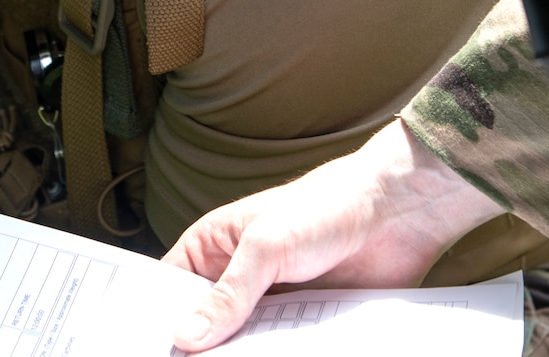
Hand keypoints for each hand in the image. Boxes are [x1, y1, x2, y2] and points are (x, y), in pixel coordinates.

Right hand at [163, 119, 504, 351]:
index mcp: (212, 248)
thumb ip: (227, 295)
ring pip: (242, 345)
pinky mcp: (303, 324)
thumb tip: (187, 337)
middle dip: (201, 348)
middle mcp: (237, 279)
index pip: (169, 291)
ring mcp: (270, 304)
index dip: (159, 320)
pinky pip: (282, 352)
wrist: (396, 214)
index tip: (151, 349)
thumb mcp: (265, 247)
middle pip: (204, 327)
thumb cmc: (325, 206)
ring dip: (241, 356)